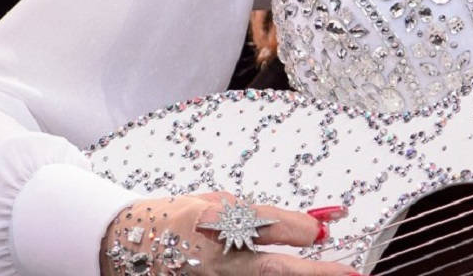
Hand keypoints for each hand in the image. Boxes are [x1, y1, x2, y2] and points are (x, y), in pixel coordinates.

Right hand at [99, 193, 360, 274]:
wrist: (120, 244)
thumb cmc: (171, 220)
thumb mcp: (212, 204)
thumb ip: (259, 214)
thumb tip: (311, 225)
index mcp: (212, 223)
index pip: (266, 226)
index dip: (300, 229)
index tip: (325, 232)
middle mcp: (212, 259)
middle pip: (272, 269)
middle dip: (315, 273)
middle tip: (353, 274)